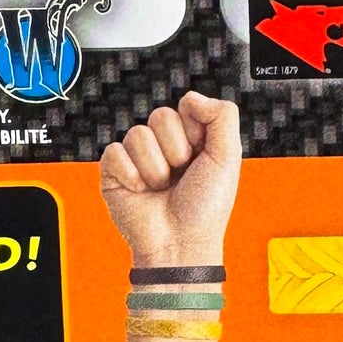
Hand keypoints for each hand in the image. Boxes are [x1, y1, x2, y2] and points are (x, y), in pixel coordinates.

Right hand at [100, 93, 241, 269]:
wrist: (180, 244)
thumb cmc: (205, 208)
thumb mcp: (228, 157)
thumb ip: (222, 116)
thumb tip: (192, 97)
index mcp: (191, 139)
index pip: (185, 107)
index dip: (194, 130)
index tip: (201, 156)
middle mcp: (164, 146)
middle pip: (160, 116)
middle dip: (175, 149)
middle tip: (181, 175)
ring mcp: (137, 158)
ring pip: (138, 134)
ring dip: (155, 167)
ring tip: (162, 188)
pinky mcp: (114, 172)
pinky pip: (114, 152)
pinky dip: (131, 175)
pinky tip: (141, 191)